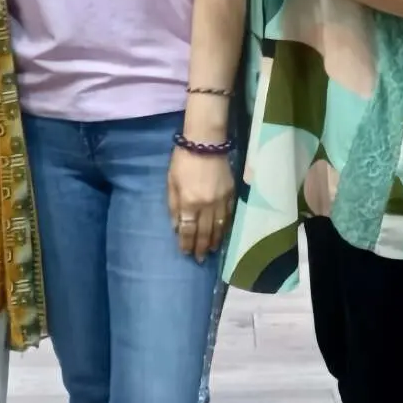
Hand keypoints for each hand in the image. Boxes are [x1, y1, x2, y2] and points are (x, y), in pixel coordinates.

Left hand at [167, 144, 234, 261]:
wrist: (205, 142)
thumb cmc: (182, 160)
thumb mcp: (171, 183)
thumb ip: (173, 206)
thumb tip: (176, 227)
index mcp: (189, 202)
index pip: (188, 230)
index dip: (186, 244)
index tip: (185, 253)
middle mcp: (206, 205)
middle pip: (204, 232)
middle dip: (201, 247)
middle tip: (200, 259)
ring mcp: (221, 200)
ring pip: (219, 227)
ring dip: (215, 241)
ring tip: (211, 251)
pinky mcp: (232, 194)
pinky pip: (229, 216)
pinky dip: (226, 227)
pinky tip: (223, 234)